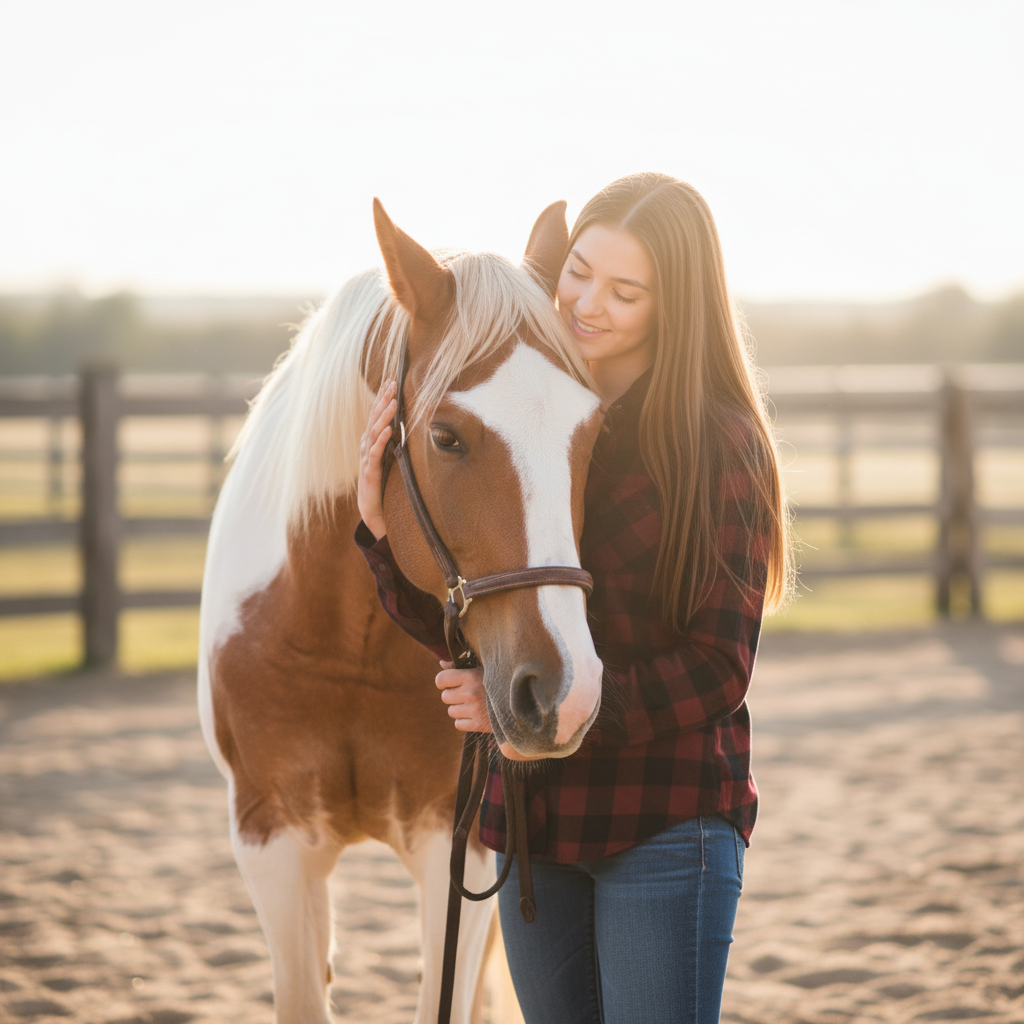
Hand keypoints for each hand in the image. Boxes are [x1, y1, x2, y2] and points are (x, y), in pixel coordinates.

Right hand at [357, 381, 396, 539]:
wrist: (374, 512)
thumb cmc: (383, 486)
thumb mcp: (390, 461)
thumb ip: (394, 445)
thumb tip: (406, 427)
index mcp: (372, 443)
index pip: (377, 416)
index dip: (383, 399)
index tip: (392, 382)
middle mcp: (367, 448)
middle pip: (374, 419)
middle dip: (383, 400)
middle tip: (392, 383)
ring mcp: (367, 459)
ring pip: (374, 432)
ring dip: (383, 416)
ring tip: (393, 402)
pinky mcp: (370, 473)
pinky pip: (375, 453)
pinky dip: (381, 440)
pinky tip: (388, 430)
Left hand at [436, 662, 544, 760]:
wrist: (525, 701)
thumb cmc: (502, 680)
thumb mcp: (484, 667)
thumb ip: (462, 664)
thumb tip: (441, 664)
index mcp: (471, 676)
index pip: (441, 679)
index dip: (443, 681)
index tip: (450, 682)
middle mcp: (470, 693)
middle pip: (445, 697)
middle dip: (453, 695)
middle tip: (466, 693)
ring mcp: (473, 711)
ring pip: (451, 711)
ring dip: (459, 708)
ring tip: (474, 704)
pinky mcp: (478, 725)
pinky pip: (458, 724)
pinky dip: (464, 721)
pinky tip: (476, 714)